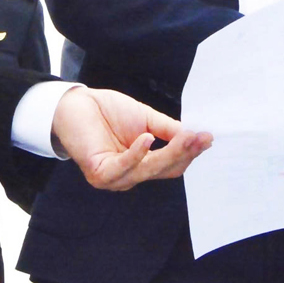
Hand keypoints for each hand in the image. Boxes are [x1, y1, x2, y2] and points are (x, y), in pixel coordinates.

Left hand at [51, 87, 211, 190]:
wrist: (76, 103)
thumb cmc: (108, 111)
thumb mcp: (146, 119)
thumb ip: (168, 130)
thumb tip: (196, 135)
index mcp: (142, 166)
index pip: (171, 166)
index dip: (190, 153)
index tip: (207, 137)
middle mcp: (130, 177)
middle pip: (164, 170)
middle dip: (185, 153)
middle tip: (202, 137)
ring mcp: (115, 179)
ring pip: (149, 170)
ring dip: (169, 153)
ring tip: (186, 136)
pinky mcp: (99, 173)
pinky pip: (123, 167)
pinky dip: (137, 154)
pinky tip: (147, 138)